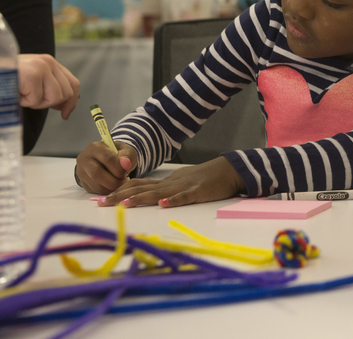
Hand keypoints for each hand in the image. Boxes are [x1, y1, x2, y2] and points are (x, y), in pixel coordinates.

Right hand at [18, 53, 80, 118]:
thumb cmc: (5, 79)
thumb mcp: (31, 81)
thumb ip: (49, 87)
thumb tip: (65, 105)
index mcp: (49, 62)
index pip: (73, 83)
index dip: (71, 101)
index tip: (65, 114)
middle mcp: (48, 62)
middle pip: (65, 94)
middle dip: (48, 103)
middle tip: (29, 98)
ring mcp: (41, 67)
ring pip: (53, 98)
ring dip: (35, 102)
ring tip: (21, 93)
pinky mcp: (32, 75)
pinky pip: (37, 100)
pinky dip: (24, 102)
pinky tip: (15, 93)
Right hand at [76, 140, 137, 194]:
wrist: (109, 159)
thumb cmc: (118, 154)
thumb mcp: (127, 150)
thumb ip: (128, 155)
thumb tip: (126, 164)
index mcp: (95, 147)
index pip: (107, 158)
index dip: (118, 169)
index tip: (125, 173)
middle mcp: (84, 158)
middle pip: (97, 174)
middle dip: (113, 181)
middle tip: (123, 182)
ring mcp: (81, 171)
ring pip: (94, 184)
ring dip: (110, 188)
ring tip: (119, 185)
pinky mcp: (82, 182)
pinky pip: (93, 190)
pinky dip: (105, 192)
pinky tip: (112, 187)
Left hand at [98, 157, 246, 207]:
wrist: (228, 170)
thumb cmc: (206, 178)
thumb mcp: (183, 182)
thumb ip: (167, 189)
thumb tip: (151, 198)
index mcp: (166, 182)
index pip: (138, 185)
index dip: (119, 190)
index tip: (101, 198)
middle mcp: (170, 183)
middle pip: (142, 188)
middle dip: (120, 195)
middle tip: (101, 203)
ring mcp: (184, 187)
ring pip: (158, 193)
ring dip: (140, 198)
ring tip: (123, 205)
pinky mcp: (198, 192)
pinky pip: (185, 197)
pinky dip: (173, 201)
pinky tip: (163, 204)